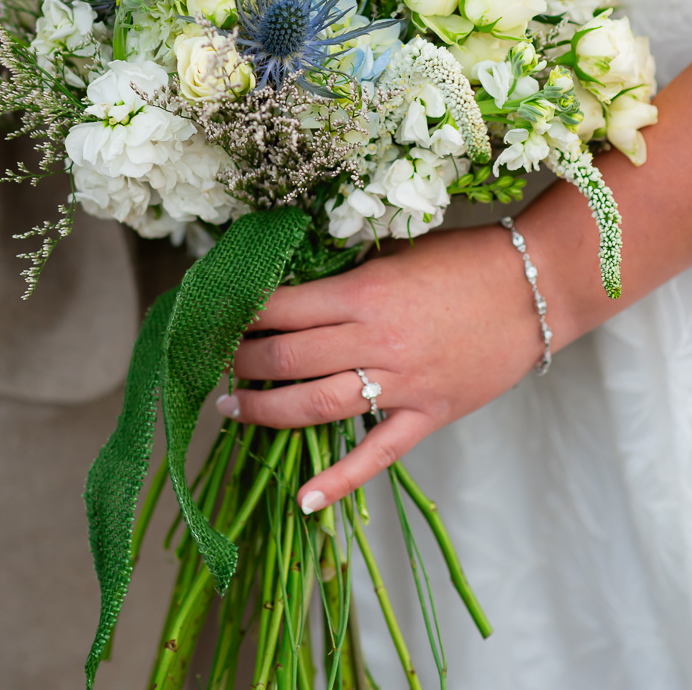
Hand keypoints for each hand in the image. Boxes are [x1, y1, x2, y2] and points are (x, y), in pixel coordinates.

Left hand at [217, 224, 543, 514]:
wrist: (535, 286)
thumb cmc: (462, 259)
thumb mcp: (394, 253)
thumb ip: (346, 276)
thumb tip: (292, 288)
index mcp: (364, 293)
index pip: (282, 308)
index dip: (243, 314)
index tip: (218, 316)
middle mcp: (376, 340)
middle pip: (289, 358)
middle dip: (242, 360)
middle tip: (219, 360)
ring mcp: (403, 382)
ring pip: (318, 405)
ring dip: (267, 410)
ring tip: (232, 408)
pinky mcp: (429, 414)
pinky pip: (378, 453)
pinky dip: (340, 481)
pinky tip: (304, 501)